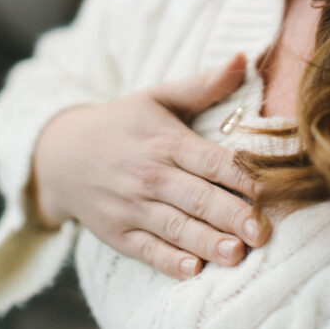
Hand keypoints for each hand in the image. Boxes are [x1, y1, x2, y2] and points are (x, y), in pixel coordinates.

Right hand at [30, 52, 270, 279]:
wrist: (61, 154)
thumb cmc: (123, 123)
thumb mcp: (158, 97)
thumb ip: (204, 85)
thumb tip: (242, 58)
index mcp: (165, 141)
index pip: (209, 160)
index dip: (240, 174)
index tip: (269, 189)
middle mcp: (149, 175)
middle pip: (197, 197)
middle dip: (231, 215)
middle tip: (263, 232)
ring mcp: (131, 207)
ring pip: (175, 228)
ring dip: (206, 242)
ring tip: (237, 254)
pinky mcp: (118, 234)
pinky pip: (147, 251)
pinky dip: (169, 263)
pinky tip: (193, 270)